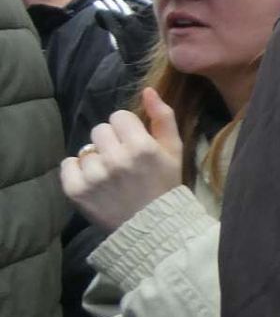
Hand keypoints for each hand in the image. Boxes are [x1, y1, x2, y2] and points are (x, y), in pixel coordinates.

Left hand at [60, 88, 184, 232]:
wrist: (152, 226)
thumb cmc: (165, 184)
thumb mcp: (173, 150)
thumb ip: (163, 117)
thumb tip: (147, 90)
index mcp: (141, 147)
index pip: (119, 117)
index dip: (127, 129)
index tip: (134, 144)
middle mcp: (116, 159)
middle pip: (100, 129)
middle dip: (111, 141)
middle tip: (122, 160)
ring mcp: (94, 176)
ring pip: (86, 148)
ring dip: (97, 158)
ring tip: (110, 175)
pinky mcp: (76, 190)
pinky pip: (68, 164)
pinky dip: (78, 171)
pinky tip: (94, 181)